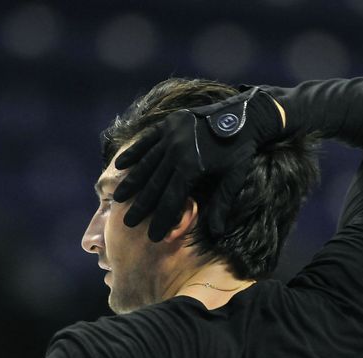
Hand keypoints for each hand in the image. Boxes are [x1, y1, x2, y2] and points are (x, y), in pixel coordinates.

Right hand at [112, 87, 281, 241]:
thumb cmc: (240, 150)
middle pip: (154, 185)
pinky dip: (133, 152)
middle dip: (141, 206)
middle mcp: (175, 153)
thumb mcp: (233, 177)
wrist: (244, 115)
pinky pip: (146, 140)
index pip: (171, 200)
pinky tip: (120, 165)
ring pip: (146, 164)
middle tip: (128, 223)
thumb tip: (216, 233)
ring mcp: (169, 136)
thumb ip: (221, 203)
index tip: (153, 236)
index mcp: (191, 167)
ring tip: (118, 198)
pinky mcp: (167, 124)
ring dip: (132, 182)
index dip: (162, 219)